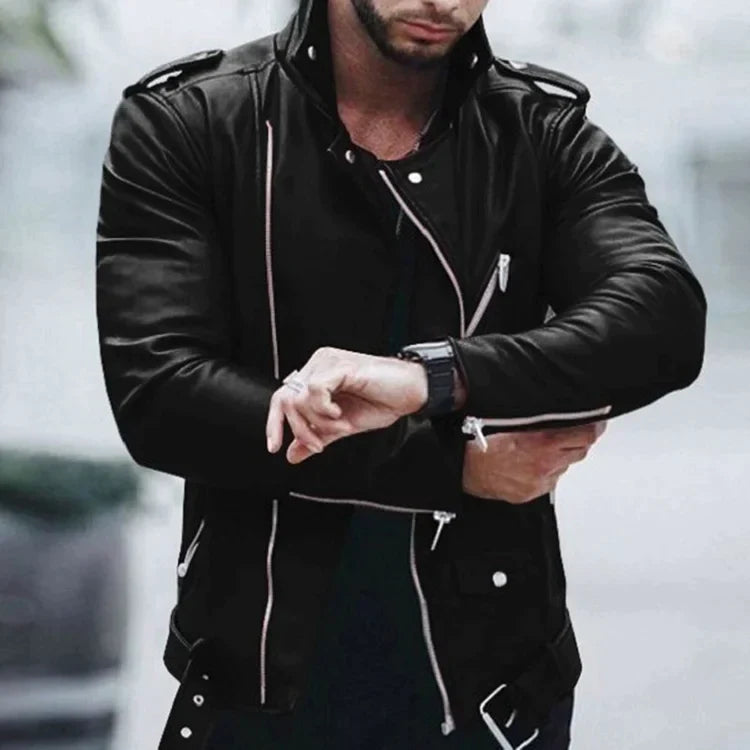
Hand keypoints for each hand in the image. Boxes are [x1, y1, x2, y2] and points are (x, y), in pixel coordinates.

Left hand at [265, 346, 427, 463]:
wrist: (411, 392)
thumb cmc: (383, 401)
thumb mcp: (342, 425)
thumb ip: (317, 436)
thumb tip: (292, 453)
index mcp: (317, 376)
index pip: (282, 397)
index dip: (274, 423)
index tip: (275, 447)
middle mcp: (318, 365)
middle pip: (285, 399)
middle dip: (299, 428)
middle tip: (318, 444)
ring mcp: (327, 363)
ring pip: (299, 398)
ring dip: (319, 422)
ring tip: (341, 426)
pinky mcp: (340, 366)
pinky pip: (315, 391)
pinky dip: (325, 410)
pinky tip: (342, 414)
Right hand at [462, 421, 607, 503]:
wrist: (466, 468)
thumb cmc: (483, 443)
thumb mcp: (515, 422)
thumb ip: (541, 419)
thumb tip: (560, 413)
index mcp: (543, 443)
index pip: (585, 435)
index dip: (594, 427)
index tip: (596, 422)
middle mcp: (546, 464)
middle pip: (580, 451)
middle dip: (578, 440)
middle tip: (571, 432)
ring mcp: (540, 481)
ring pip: (565, 466)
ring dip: (561, 456)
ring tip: (543, 449)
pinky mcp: (533, 493)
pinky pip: (551, 480)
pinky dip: (548, 471)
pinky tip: (533, 463)